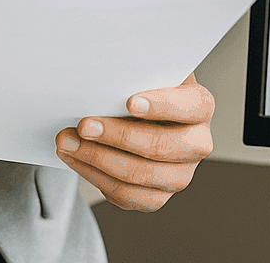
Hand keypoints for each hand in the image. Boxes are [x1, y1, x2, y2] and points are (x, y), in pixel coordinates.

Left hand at [55, 73, 213, 211]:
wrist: (138, 117)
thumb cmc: (141, 88)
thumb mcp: (146, 72)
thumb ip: (135, 73)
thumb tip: (106, 76)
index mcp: (200, 107)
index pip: (189, 107)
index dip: (161, 106)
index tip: (129, 102)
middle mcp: (197, 143)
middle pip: (161, 146)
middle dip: (117, 135)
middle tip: (84, 125)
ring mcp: (180, 175)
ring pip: (139, 175)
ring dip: (97, 158)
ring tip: (68, 142)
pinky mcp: (157, 196)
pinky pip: (126, 195)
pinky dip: (95, 177)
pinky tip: (77, 159)